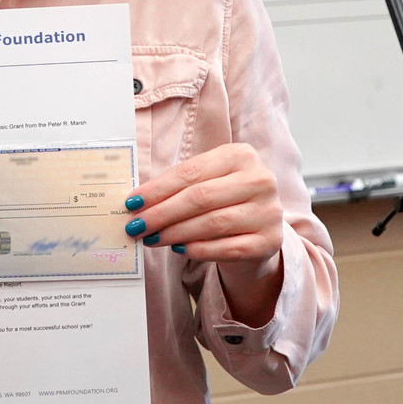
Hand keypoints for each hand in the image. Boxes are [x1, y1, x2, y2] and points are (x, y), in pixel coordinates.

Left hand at [123, 143, 283, 324]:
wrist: (257, 231)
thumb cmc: (222, 200)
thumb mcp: (206, 182)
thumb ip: (177, 186)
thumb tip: (137, 201)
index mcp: (240, 155)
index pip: (191, 172)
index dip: (158, 189)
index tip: (132, 202)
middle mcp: (260, 180)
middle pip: (200, 197)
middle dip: (162, 213)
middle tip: (136, 225)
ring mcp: (268, 212)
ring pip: (212, 223)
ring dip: (175, 232)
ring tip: (151, 238)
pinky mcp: (270, 241)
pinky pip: (227, 247)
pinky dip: (198, 249)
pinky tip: (178, 248)